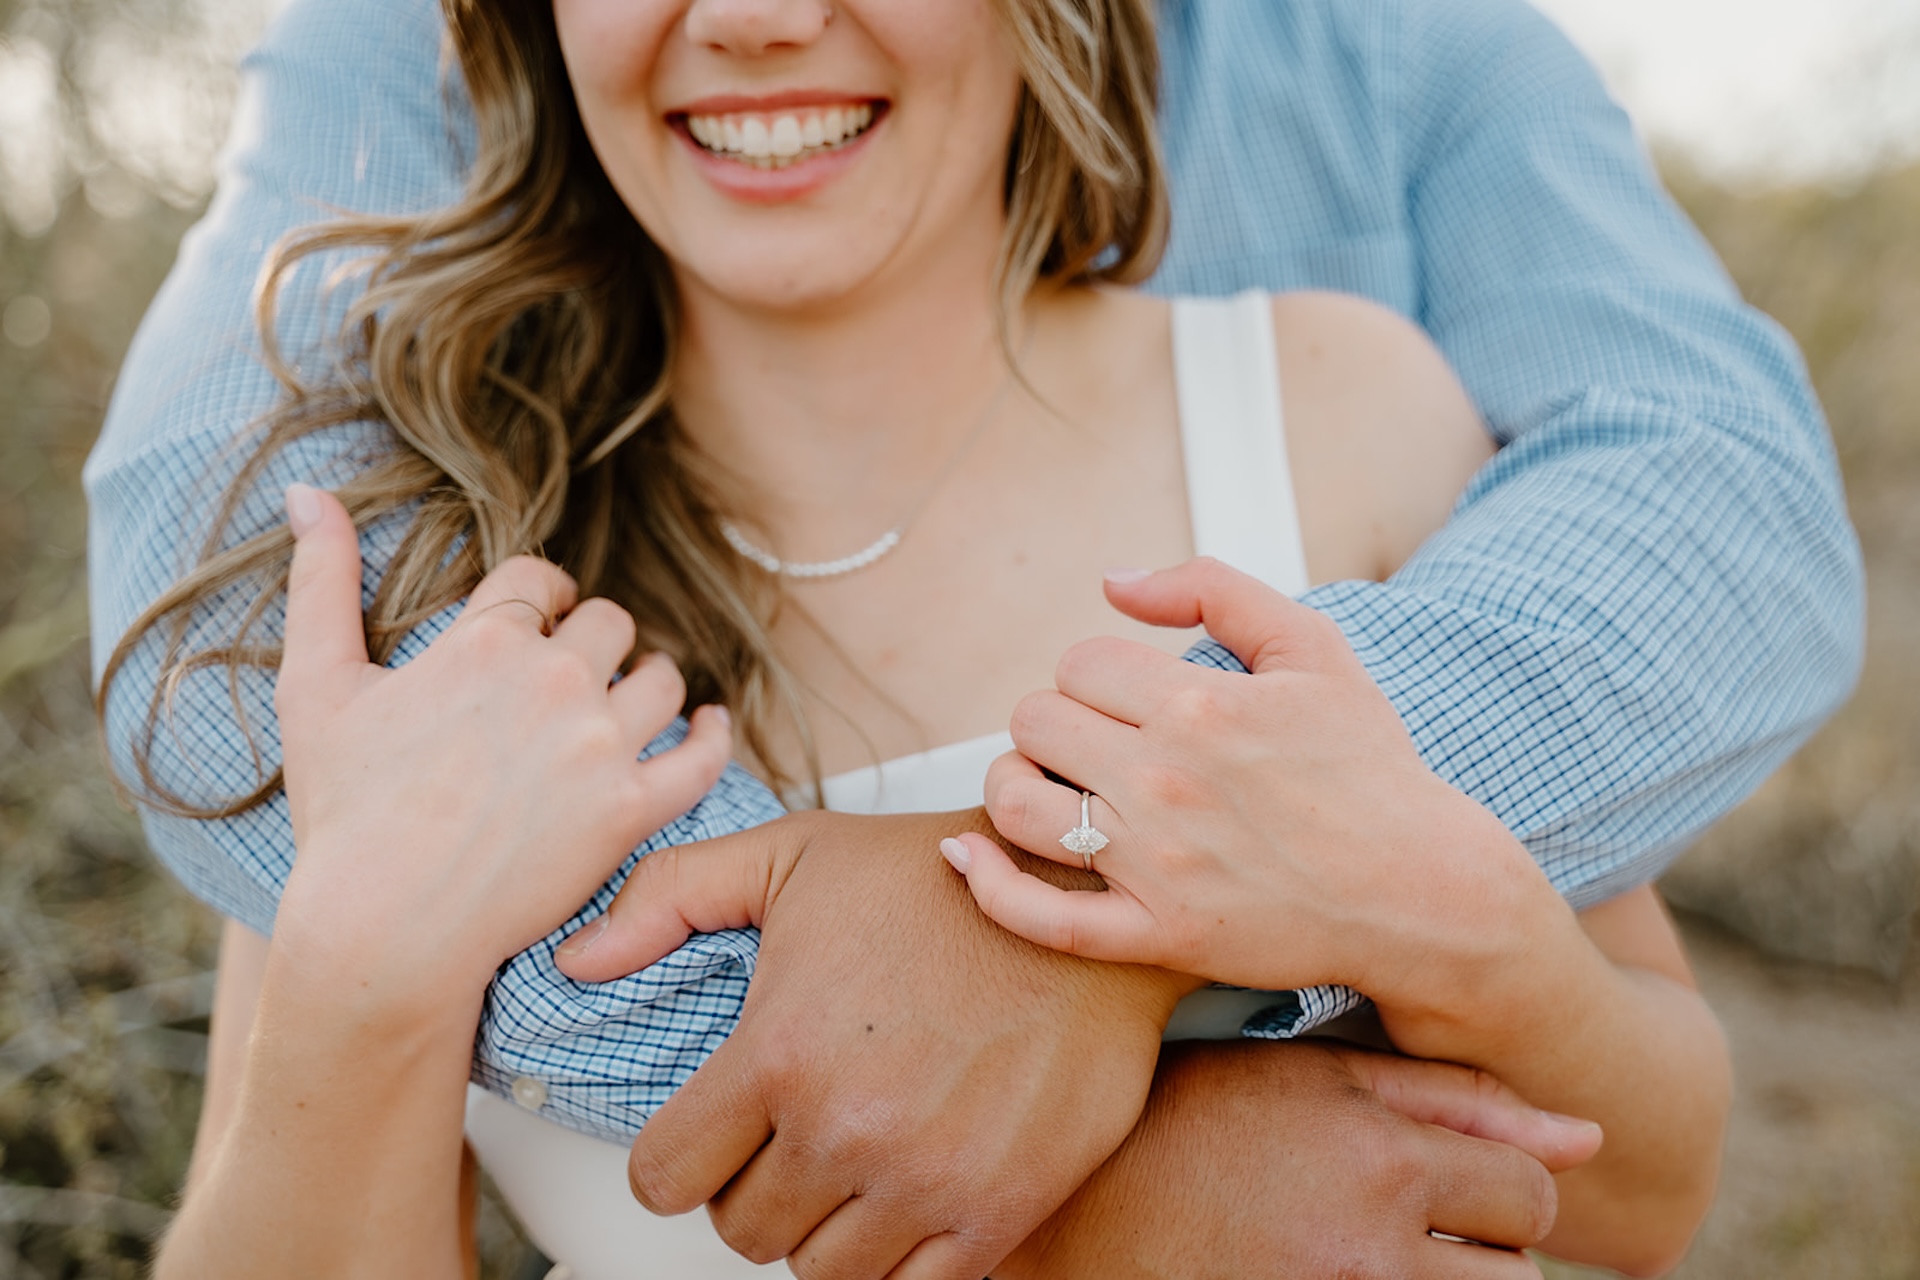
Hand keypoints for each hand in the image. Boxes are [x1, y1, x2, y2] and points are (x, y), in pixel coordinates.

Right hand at [270, 484, 732, 997]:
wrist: (384, 926)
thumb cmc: (343, 811)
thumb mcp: (314, 686)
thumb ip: (319, 580)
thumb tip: (303, 489)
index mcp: (485, 641)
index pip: (541, 579)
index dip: (541, 595)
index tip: (540, 616)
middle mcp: (554, 680)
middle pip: (607, 623)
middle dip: (592, 639)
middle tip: (578, 672)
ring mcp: (600, 746)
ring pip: (659, 678)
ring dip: (649, 680)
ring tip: (636, 696)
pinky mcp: (631, 811)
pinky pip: (701, 757)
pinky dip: (711, 734)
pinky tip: (708, 724)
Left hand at [555, 807, 1198, 1278]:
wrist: (1084, 904)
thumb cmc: (935, 880)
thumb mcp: (789, 856)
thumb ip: (667, 898)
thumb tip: (576, 963)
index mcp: (780, 1051)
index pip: (665, 1178)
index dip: (675, 1159)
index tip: (704, 1138)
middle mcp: (847, 1129)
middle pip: (741, 1231)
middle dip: (751, 1187)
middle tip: (789, 1135)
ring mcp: (926, 1180)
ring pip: (818, 1271)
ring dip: (821, 1226)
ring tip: (847, 1162)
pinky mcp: (999, 1210)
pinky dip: (895, 1255)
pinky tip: (905, 1192)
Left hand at [946, 558, 1554, 1012]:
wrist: (1423, 891)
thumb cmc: (1370, 768)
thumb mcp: (1314, 648)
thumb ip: (1214, 588)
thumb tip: (1113, 578)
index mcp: (1199, 705)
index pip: (1079, 663)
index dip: (1095, 674)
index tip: (1127, 698)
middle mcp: (1166, 781)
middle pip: (1036, 723)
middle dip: (1055, 722)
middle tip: (1092, 742)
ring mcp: (1155, 864)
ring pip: (1017, 805)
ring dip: (1013, 784)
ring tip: (1046, 784)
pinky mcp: (1156, 934)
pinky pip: (1039, 917)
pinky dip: (987, 885)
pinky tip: (966, 856)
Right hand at [999, 1038, 1601, 1279]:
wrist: (1069, 1219)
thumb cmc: (1192, 1123)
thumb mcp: (1310, 1080)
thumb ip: (1453, 1102)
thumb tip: (1593, 1139)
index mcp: (1378, 1161)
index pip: (1531, 1197)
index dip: (1494, 1187)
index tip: (1433, 1179)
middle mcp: (1374, 1256)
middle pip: (1518, 1278)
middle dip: (1480, 1253)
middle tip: (1392, 1224)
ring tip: (1364, 1255)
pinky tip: (1335, 1268)